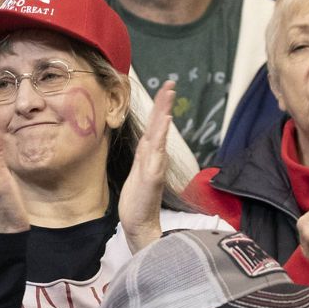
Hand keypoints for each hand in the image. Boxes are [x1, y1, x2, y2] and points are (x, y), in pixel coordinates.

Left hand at [119, 80, 174, 252]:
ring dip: (164, 113)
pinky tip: (165, 122)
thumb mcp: (138, 173)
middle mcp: (155, 158)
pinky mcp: (153, 175)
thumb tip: (148, 143)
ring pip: (160, 134)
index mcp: (149, 156)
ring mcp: (156, 165)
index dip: (159, 109)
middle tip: (170, 83)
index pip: (155, 127)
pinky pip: (157, 152)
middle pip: (160, 126)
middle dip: (164, 104)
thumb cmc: (137, 201)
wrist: (140, 224)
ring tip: (168, 95)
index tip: (165, 89)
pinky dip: (161, 136)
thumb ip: (144, 157)